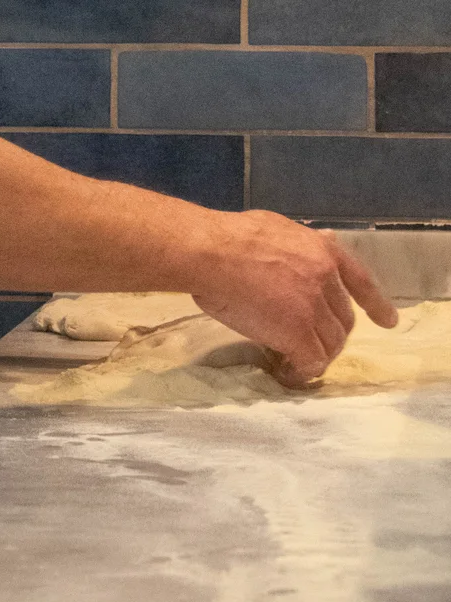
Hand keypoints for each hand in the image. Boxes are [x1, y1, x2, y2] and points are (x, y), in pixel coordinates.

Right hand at [188, 210, 398, 382]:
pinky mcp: (298, 332)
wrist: (212, 253)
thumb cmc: (231, 237)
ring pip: (330, 343)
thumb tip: (320, 243)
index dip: (376, 304)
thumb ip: (302, 243)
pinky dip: (302, 372)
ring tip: (294, 362)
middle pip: (343, 319)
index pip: (361, 280)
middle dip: (331, 335)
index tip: (389, 321)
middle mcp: (326, 278)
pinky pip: (311, 361)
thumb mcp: (277, 228)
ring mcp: (313, 307)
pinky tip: (288, 373)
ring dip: (316, 356)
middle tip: (309, 345)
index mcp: (322, 250)